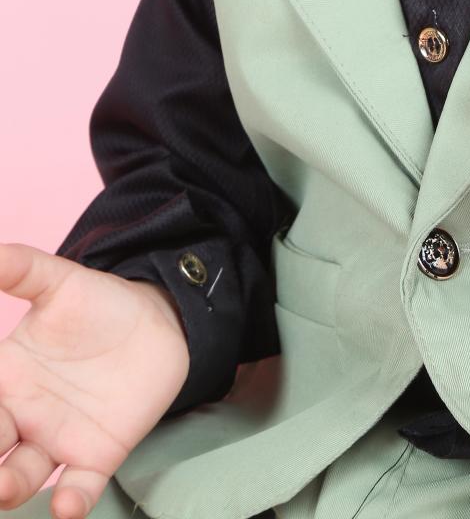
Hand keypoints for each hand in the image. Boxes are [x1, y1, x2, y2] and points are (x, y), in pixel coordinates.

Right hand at [0, 244, 190, 517]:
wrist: (159, 319)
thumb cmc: (98, 304)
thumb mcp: (58, 281)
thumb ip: (20, 269)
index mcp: (4, 377)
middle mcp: (22, 415)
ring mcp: (57, 438)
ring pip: (22, 475)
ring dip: (10, 487)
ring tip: (4, 488)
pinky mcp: (98, 454)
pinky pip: (79, 486)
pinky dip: (70, 502)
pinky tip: (65, 506)